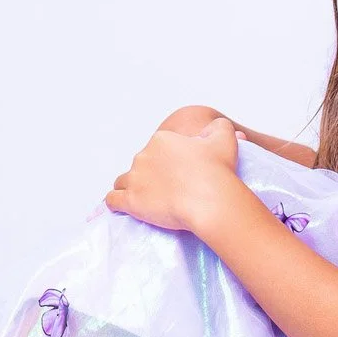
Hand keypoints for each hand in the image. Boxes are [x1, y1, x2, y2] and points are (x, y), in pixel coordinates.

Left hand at [105, 115, 248, 233]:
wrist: (210, 200)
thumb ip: (219, 127)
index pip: (156, 149)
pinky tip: (124, 208)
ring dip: (131, 188)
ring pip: (123, 181)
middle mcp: (144, 155)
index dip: (165, 162)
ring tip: (145, 200)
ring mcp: (135, 178)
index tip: (176, 174)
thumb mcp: (224, 139)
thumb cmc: (218, 170)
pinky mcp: (130, 200)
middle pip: (141, 165)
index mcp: (162, 140)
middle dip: (149, 175)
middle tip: (166, 190)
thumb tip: (214, 128)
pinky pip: (113, 200)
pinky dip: (117, 204)